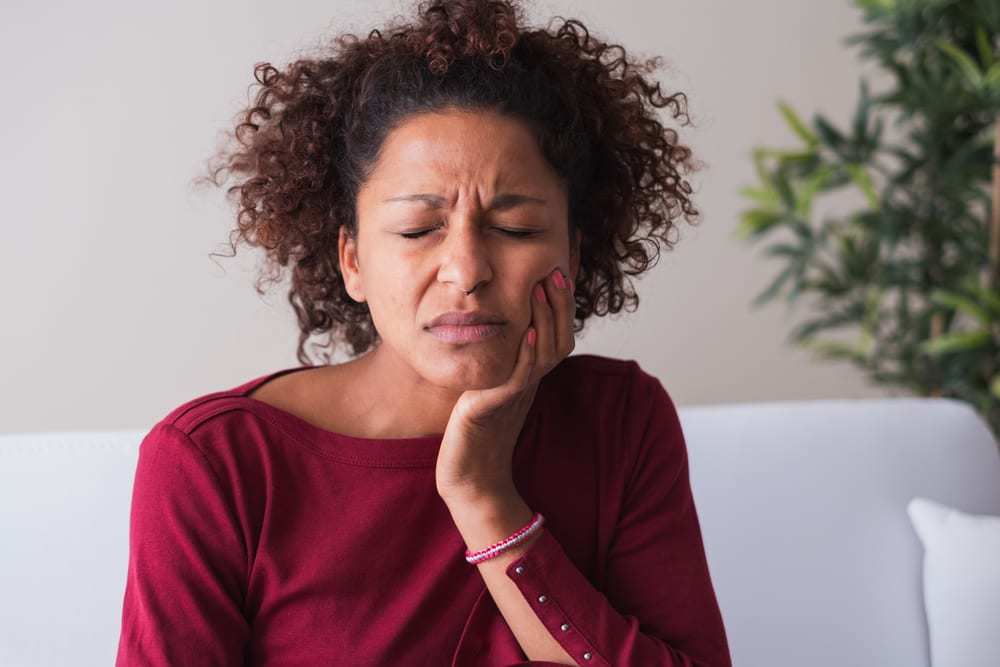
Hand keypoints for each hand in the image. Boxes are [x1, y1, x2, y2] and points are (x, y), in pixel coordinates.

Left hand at [435, 266, 576, 505]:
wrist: (468, 478)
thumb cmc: (474, 434)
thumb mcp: (490, 388)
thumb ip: (500, 362)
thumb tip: (501, 331)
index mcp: (530, 377)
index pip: (556, 336)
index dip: (560, 307)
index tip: (557, 273)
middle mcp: (529, 384)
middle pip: (558, 339)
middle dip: (559, 304)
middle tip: (555, 271)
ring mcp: (516, 396)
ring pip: (543, 353)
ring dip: (544, 319)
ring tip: (540, 288)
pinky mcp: (495, 408)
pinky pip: (519, 377)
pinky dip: (525, 354)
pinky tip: (524, 332)